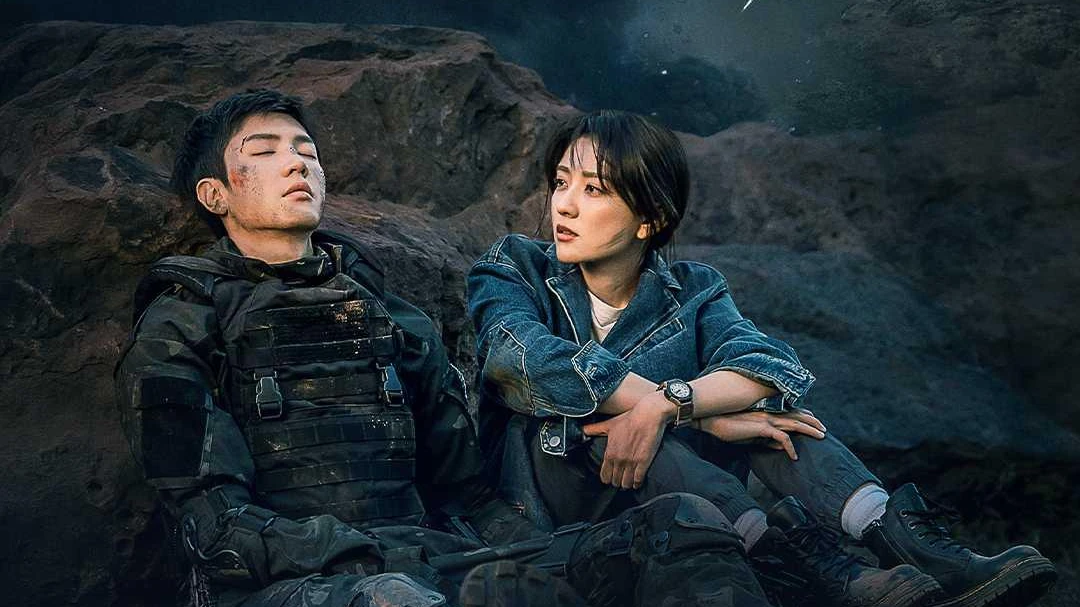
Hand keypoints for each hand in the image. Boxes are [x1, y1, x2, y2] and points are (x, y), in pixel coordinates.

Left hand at [582, 392, 673, 489]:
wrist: (648, 415)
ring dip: (626, 484)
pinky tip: (636, 483)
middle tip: (619, 480)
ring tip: (627, 483)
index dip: (606, 478)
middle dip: (616, 481)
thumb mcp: (608, 424)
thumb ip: (594, 429)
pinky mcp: (644, 462)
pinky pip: (638, 480)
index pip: (604, 475)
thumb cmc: (628, 418)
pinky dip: (636, 483)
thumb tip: (582, 430)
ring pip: (626, 483)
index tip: (609, 478)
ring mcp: (632, 462)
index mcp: (610, 452)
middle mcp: (619, 460)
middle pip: (615, 481)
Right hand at [697, 408, 825, 459]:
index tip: (813, 421)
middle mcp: (769, 413)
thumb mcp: (751, 436)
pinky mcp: (762, 428)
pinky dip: (791, 447)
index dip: (803, 415)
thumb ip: (767, 440)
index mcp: (766, 412)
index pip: (790, 411)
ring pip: (794, 423)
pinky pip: (782, 438)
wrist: (712, 421)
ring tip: (821, 436)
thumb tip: (783, 447)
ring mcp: (766, 419)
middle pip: (797, 415)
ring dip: (809, 430)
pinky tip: (794, 456)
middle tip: (824, 429)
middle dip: (812, 421)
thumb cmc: (728, 428)